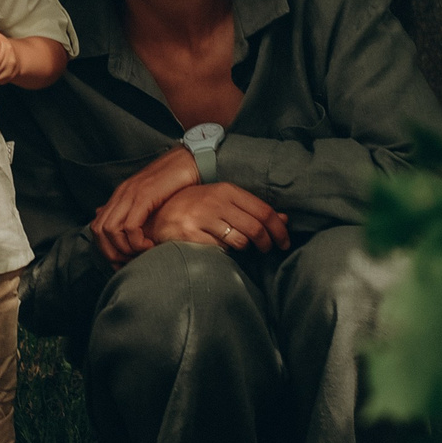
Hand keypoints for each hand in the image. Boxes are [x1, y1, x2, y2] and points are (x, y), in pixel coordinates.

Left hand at [89, 145, 201, 262]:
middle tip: (130, 260)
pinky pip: (130, 226)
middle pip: (99, 230)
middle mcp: (121, 194)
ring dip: (124, 248)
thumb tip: (121, 227)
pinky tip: (151, 244)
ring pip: (110, 230)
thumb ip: (135, 211)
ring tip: (142, 253)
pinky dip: (137, 242)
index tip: (123, 260)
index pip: (96, 227)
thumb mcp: (151, 198)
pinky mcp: (145, 195)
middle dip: (111, 252)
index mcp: (120, 196)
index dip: (105, 248)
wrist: (189, 161)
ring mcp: (131, 194)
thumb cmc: (176, 183)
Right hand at [147, 184, 288, 258]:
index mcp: (226, 190)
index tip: (284, 241)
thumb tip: (285, 219)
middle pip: (256, 227)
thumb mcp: (223, 201)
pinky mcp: (190, 234)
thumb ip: (251, 209)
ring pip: (240, 240)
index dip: (279, 229)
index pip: (263, 210)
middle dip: (268, 243)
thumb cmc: (195, 209)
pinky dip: (225, 252)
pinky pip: (220, 250)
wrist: (157, 216)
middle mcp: (215, 201)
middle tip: (268, 250)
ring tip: (240, 246)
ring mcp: (202, 218)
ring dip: (245, 248)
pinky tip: (219, 248)